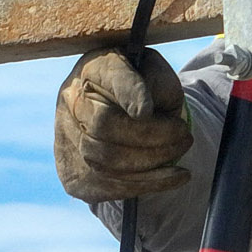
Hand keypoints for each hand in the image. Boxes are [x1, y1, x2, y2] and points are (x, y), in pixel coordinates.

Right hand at [54, 47, 192, 202]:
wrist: (122, 115)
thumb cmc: (146, 87)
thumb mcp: (159, 74)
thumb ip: (159, 82)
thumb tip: (144, 112)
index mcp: (97, 66)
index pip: (109, 77)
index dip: (126, 93)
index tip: (145, 110)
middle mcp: (72, 100)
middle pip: (103, 123)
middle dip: (152, 135)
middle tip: (185, 136)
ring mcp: (66, 138)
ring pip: (106, 159)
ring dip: (153, 161)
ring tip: (181, 151)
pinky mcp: (72, 174)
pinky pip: (109, 185)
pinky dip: (147, 183)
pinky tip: (174, 177)